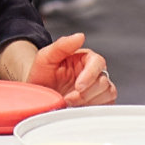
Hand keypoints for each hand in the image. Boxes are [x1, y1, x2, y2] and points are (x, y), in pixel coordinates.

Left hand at [0, 32, 115, 105]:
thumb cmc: (41, 74)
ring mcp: (98, 88)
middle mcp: (94, 72)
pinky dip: (93, 109)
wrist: (37, 94)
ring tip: (70, 103)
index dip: (90, 75)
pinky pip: (106, 105)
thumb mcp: (45, 57)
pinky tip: (78, 108)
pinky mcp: (99, 101)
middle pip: (104, 81)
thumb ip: (62, 45)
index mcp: (85, 58)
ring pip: (108, 93)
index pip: (98, 63)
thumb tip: (80, 36)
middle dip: (86, 93)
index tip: (78, 86)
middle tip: (68, 98)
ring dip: (89, 102)